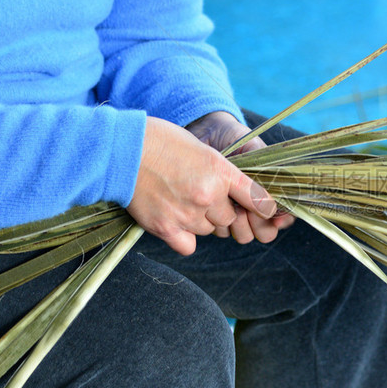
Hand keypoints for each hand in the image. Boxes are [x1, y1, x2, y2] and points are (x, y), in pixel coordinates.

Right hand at [127, 116, 277, 255]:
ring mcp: (187, 214)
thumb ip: (221, 174)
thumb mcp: (202, 149)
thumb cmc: (161, 141)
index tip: (265, 210)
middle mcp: (208, 195)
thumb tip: (235, 195)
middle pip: (229, 218)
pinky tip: (174, 220)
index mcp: (221, 171)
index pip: (258, 199)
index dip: (264, 207)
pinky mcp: (166, 228)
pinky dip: (185, 237)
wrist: (121, 148)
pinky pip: (189, 246)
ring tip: (179, 199)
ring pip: (209, 230)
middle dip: (220, 209)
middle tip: (199, 194)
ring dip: (201, 220)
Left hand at [186, 111, 294, 241]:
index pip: (285, 216)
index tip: (275, 219)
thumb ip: (269, 171)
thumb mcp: (255, 150)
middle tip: (246, 208)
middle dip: (259, 225)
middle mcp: (254, 207)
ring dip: (238, 223)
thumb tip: (279, 199)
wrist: (205, 135)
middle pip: (266, 233)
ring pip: (244, 236)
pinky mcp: (214, 215)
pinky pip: (221, 231)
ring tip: (229, 202)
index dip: (282, 220)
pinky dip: (218, 220)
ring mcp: (235, 213)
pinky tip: (214, 202)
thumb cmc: (234, 140)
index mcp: (270, 192)